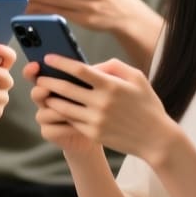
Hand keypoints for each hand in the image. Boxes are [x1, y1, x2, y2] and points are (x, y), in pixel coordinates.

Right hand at [24, 61, 99, 153]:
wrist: (103, 129)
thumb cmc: (101, 102)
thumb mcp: (99, 85)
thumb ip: (97, 73)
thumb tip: (95, 68)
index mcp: (55, 82)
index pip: (36, 74)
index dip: (31, 71)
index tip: (35, 66)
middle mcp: (46, 99)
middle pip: (36, 93)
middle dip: (40, 91)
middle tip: (46, 90)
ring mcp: (46, 116)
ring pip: (44, 113)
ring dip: (58, 111)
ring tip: (78, 112)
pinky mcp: (49, 132)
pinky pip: (51, 130)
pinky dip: (64, 127)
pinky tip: (78, 127)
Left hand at [27, 55, 175, 163]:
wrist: (156, 138)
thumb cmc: (147, 104)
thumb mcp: (137, 78)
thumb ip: (114, 66)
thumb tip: (92, 65)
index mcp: (112, 85)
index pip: (79, 70)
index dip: (61, 63)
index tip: (48, 58)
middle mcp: (101, 102)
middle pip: (65, 88)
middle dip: (48, 81)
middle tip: (39, 77)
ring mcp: (96, 120)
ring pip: (64, 107)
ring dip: (51, 98)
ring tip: (46, 93)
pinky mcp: (93, 133)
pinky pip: (71, 120)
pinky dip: (62, 113)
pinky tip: (59, 107)